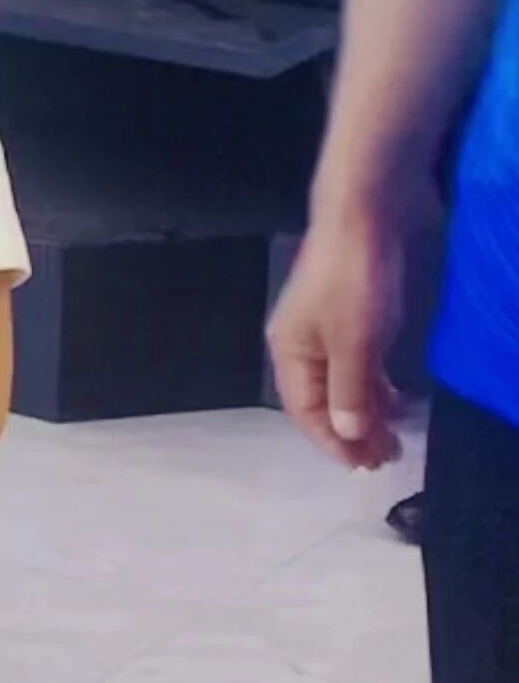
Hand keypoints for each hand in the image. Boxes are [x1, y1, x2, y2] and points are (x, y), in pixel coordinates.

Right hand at [269, 206, 409, 469]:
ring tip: (393, 436)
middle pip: (321, 400)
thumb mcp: (355, 342)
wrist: (366, 216)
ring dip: (365, 412)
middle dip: (351, 432)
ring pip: (342, 383)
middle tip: (387, 457)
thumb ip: (351, 392)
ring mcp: (326, 328)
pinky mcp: (352, 315)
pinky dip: (373, 386)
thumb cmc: (354, 281)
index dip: (333, 442)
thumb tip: (348, 435)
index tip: (366, 466)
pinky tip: (393, 397)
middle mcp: (302, 343)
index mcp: (290, 350)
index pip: (304, 411)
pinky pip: (357, 364)